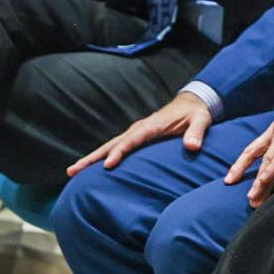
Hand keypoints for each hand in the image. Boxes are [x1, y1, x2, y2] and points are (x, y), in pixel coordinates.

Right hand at [68, 91, 212, 174]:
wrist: (194, 102)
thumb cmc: (197, 113)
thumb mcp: (202, 120)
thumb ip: (197, 133)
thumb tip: (192, 146)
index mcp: (152, 126)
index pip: (132, 141)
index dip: (119, 152)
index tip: (107, 165)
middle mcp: (139, 128)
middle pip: (112, 144)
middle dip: (93, 157)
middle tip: (72, 170)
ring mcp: (136, 132)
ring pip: (110, 145)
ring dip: (91, 158)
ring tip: (72, 171)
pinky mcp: (137, 136)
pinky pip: (117, 146)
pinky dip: (102, 156)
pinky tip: (91, 167)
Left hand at [226, 75, 273, 206]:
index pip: (254, 149)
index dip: (241, 164)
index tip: (231, 178)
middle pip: (255, 155)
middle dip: (244, 175)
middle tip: (243, 196)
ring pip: (268, 159)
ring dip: (260, 180)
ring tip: (253, 197)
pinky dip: (272, 168)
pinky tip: (265, 179)